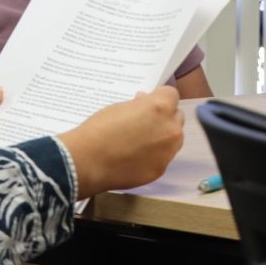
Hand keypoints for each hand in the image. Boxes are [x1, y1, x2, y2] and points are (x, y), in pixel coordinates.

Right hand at [57, 86, 183, 198]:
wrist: (88, 161)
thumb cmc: (100, 129)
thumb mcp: (120, 107)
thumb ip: (139, 105)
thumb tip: (145, 103)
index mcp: (160, 108)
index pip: (171, 95)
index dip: (158, 96)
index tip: (148, 101)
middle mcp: (170, 129)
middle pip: (176, 116)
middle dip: (164, 116)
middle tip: (144, 120)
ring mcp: (167, 152)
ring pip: (174, 138)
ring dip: (163, 135)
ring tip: (141, 139)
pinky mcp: (160, 169)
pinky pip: (163, 157)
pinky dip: (154, 155)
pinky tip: (136, 156)